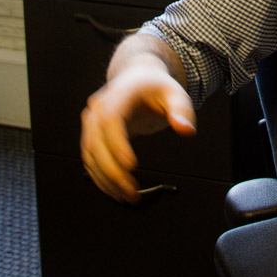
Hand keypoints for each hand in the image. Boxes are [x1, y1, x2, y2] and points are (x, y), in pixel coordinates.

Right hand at [80, 54, 196, 203]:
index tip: (131, 166)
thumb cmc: (156, 88)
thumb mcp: (175, 94)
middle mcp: (99, 107)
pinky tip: (115, 190)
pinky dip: (100, 177)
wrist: (138, 79)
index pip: (111, 118)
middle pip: (96, 141)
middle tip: (131, 192)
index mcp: (119, 93)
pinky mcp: (91, 135)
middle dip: (112, 170)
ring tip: (127, 197)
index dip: (117, 143)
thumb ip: (181, 111)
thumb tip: (186, 130)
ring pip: (90, 154)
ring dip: (105, 179)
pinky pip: (90, 159)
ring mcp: (91, 121)